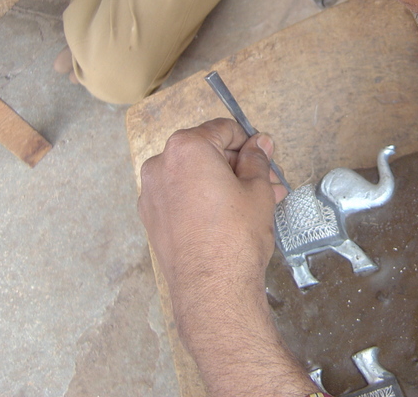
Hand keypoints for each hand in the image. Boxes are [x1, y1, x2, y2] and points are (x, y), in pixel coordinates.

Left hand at [138, 120, 314, 395]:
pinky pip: (182, 197)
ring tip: (257, 201)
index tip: (264, 153)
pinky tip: (230, 216)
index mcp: (186, 149)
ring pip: (194, 176)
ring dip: (224, 183)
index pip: (222, 129)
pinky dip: (204, 199)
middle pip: (205, 152)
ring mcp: (152, 194)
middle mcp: (161, 166)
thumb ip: (257, 159)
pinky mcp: (152, 219)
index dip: (249, 140)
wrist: (212, 289)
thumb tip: (260, 145)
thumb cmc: (235, 237)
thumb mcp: (258, 190)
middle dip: (238, 164)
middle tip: (266, 180)